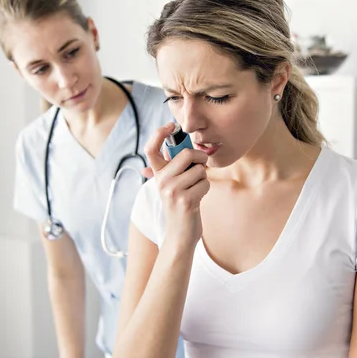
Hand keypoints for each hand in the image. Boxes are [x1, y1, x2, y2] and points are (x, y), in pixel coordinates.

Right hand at [144, 122, 209, 248]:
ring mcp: (172, 191)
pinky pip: (204, 183)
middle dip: (199, 158)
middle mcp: (161, 181)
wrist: (180, 233)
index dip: (158, 133)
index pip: (151, 149)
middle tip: (200, 166)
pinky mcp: (185, 200)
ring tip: (195, 189)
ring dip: (203, 178)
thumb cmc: (182, 203)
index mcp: (157, 174)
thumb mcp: (173, 182)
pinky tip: (197, 199)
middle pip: (186, 154)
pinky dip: (205, 189)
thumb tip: (176, 141)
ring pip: (199, 170)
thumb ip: (174, 164)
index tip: (170, 125)